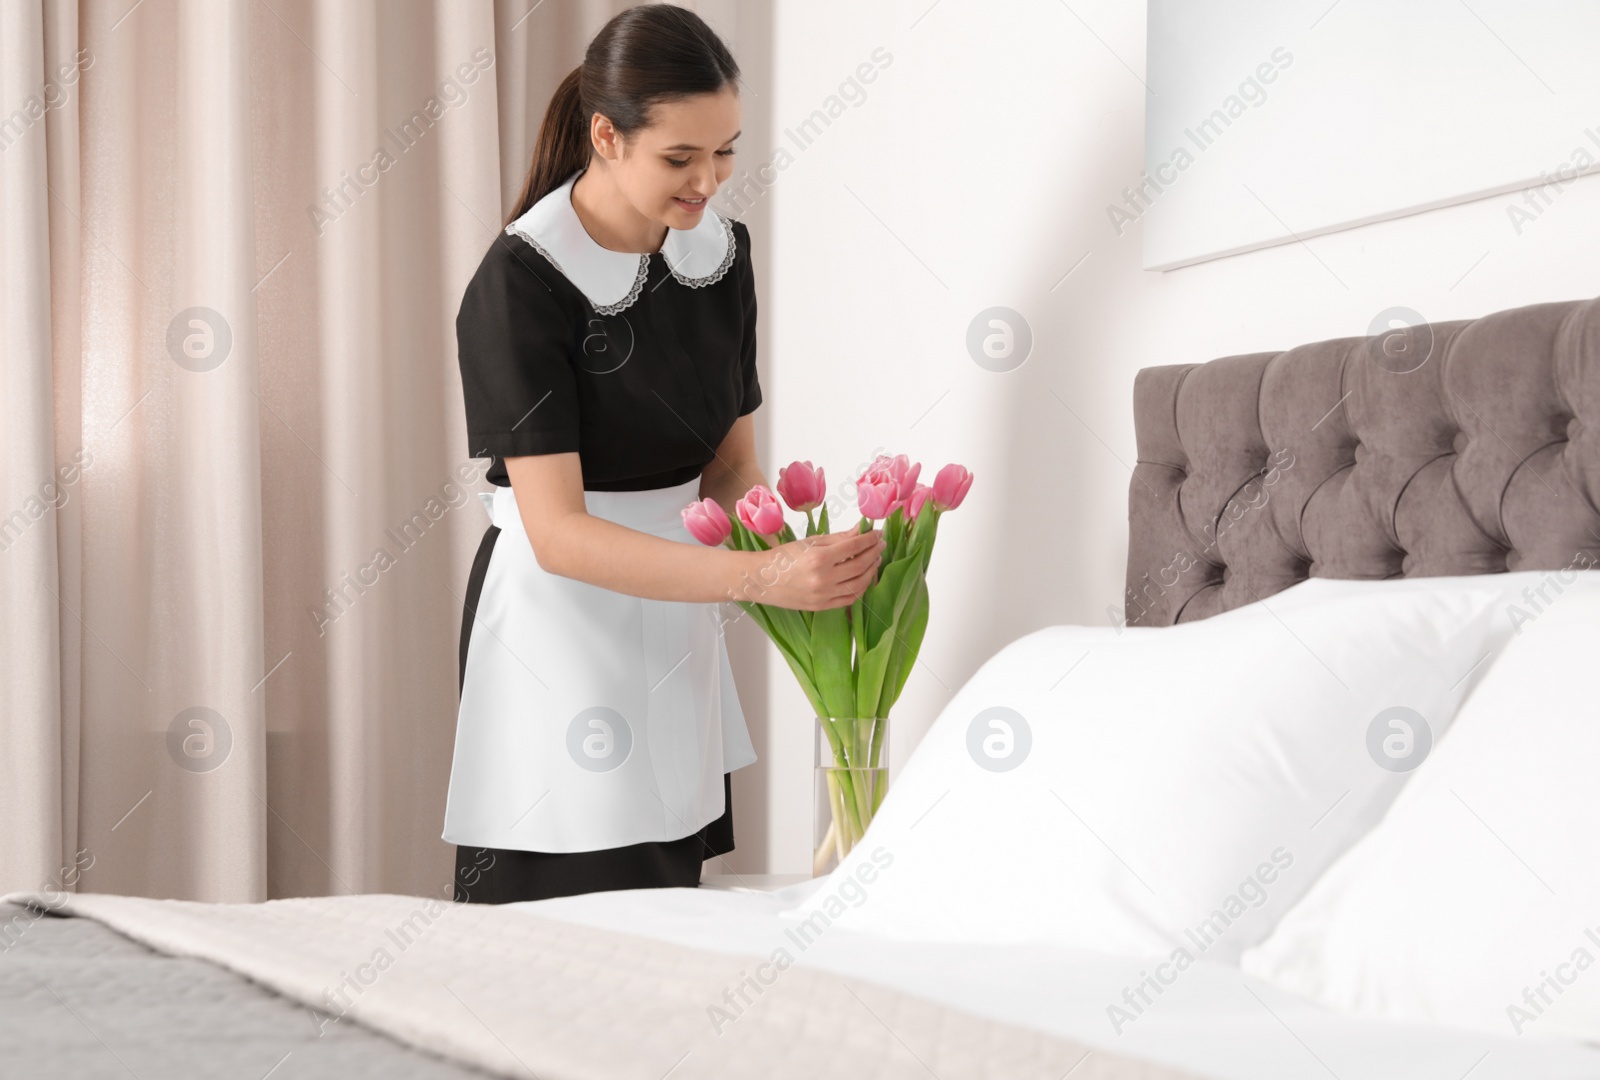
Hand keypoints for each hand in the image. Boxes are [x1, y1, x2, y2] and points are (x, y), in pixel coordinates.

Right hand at [738, 529, 884, 610]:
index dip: (870, 539)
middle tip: (880, 544)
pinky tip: (865, 577)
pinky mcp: (822, 606)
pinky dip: (861, 588)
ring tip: (875, 559)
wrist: (762, 580)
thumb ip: (839, 537)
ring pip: (859, 584)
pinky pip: (850, 599)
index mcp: (819, 558)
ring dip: (872, 571)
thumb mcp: (810, 542)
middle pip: (860, 565)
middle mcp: (823, 578)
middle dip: (874, 553)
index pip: (854, 547)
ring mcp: (823, 595)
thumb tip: (862, 530)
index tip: (878, 533)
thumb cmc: (784, 557)